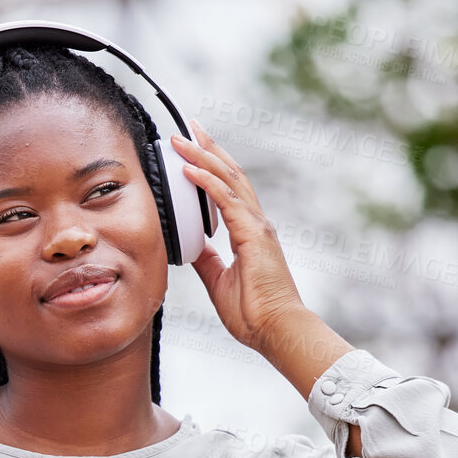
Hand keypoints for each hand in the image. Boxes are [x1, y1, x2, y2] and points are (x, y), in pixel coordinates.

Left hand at [170, 117, 306, 356]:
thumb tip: (192, 247)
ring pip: (228, 179)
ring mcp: (256, 226)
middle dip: (208, 148)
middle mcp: (255, 222)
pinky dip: (207, 182)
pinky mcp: (253, 235)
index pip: (228, 189)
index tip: (192, 149)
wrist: (275, 330)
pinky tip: (189, 169)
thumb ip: (207, 261)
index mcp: (249, 232)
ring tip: (181, 139)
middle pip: (230, 174)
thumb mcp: (219, 282)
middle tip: (187, 128)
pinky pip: (226, 200)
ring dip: (203, 156)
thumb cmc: (254, 313)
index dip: (211, 166)